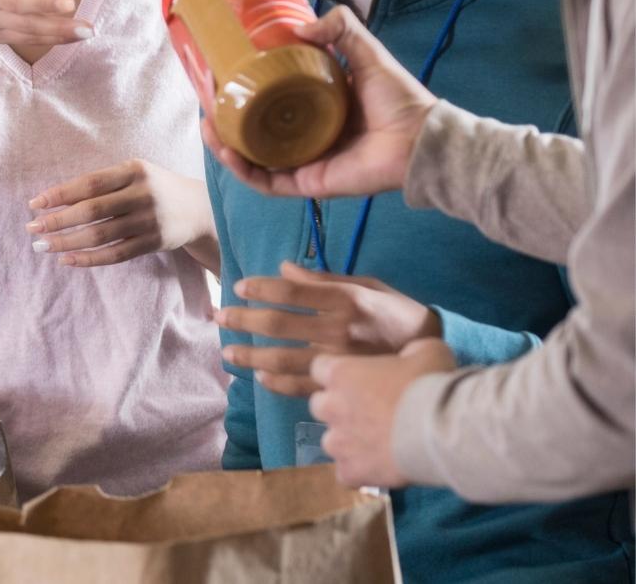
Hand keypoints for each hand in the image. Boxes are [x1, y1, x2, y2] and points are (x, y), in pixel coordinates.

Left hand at [27, 160, 218, 269]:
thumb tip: (55, 200)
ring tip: (43, 246)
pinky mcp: (154, 243)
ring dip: (67, 242)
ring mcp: (150, 220)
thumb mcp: (135, 174)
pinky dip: (89, 259)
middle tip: (32, 229)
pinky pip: (116, 255)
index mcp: (134, 170)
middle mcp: (143, 194)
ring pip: (101, 235)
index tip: (34, 204)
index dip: (60, 194)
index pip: (90, 183)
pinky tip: (68, 260)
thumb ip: (103, 183)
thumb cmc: (154, 187)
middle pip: (92, 210)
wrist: (199, 208)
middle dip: (58, 220)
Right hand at [202, 5, 435, 197]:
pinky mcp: (309, 183)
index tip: (223, 79)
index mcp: (315, 107)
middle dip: (226, 123)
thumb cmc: (399, 98)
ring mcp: (305, 161)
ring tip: (208, 128)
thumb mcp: (367, 51)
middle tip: (208, 106)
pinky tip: (229, 153)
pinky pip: (269, 183)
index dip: (244, 93)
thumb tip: (300, 26)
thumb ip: (341, 29)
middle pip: (255, 133)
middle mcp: (306, 135)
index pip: (271, 102)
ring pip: (254, 160)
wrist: (420, 138)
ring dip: (226, 148)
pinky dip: (246, 171)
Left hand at [216, 262, 440, 394]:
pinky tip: (260, 377)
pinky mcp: (344, 387)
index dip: (261, 288)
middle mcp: (338, 329)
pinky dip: (276, 383)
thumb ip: (324, 279)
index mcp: (345, 299)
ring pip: (283, 359)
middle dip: (243, 319)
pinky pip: (302, 388)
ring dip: (250, 355)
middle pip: (279, 324)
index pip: (292, 292)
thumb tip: (283, 268)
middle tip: (218, 316)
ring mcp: (339, 362)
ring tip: (228, 352)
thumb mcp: (367, 285)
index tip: (239, 286)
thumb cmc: (398, 314)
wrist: (436, 354)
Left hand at [307, 337, 456, 487]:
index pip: (319, 368)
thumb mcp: (426, 351)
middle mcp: (332, 406)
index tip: (356, 379)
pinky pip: (345, 473)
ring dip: (346, 441)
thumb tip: (410, 359)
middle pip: (319, 405)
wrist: (441, 430)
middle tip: (367, 411)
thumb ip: (407, 353)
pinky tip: (378, 468)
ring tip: (374, 444)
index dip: (337, 374)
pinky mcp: (352, 472)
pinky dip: (358, 472)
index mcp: (341, 373)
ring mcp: (339, 442)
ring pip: (329, 441)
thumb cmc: (430, 383)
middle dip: (337, 407)